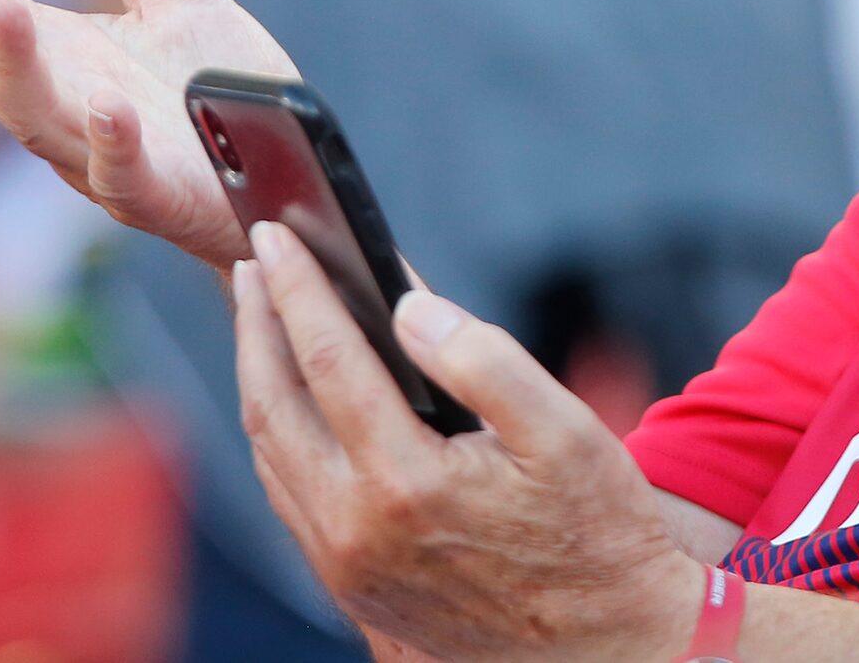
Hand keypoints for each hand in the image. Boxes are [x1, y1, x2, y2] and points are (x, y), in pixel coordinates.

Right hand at [0, 0, 294, 269]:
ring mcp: (101, 160)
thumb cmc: (216, 96)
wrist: (287, 181)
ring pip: (34, 120)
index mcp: (58, 58)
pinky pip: (122, 175)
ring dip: (13, 65)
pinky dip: (109, 140)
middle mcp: (62, 110)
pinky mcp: (158, 197)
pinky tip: (107, 102)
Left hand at [235, 221, 705, 662]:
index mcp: (406, 483)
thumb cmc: (596, 528)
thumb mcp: (565, 431)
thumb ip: (485, 360)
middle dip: (258, 323)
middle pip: (274, 405)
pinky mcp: (348, 586)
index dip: (299, 289)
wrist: (604, 643)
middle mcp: (354, 530)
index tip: (276, 235)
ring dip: (260, 375)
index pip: (330, 360)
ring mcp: (343, 565)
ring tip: (265, 316)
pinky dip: (278, 431)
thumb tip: (409, 307)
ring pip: (270, 453)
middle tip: (254, 259)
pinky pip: (287, 494)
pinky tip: (294, 397)